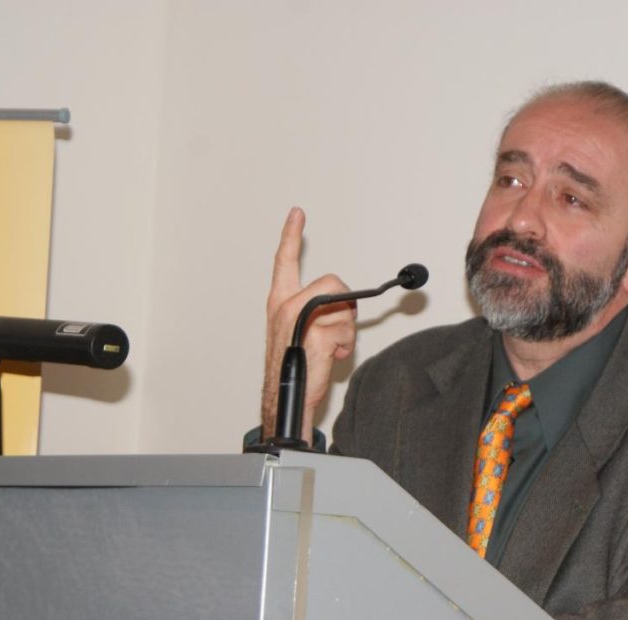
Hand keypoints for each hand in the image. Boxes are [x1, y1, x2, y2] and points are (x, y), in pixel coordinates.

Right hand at [262, 207, 355, 441]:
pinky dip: (346, 346)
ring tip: (329, 349)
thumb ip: (316, 309)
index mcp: (280, 302)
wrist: (287, 398)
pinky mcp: (315, 334)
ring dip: (346, 332)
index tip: (297, 214)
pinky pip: (347, 331)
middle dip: (345, 305)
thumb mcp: (300, 331)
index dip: (291, 235)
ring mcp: (300, 319)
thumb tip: (344, 303)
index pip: (283, 261)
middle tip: (336, 329)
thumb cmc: (294, 368)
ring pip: (345, 309)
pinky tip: (330, 357)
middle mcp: (287, 306)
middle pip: (333, 283)